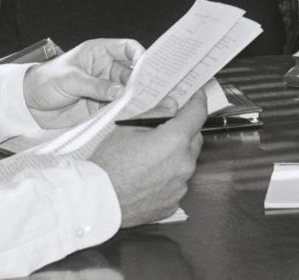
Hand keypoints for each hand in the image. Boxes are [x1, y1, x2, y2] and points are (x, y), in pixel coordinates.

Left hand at [23, 38, 143, 128]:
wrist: (30, 102)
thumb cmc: (45, 81)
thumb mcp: (70, 79)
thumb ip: (95, 85)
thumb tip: (119, 91)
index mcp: (99, 52)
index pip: (126, 48)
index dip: (140, 55)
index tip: (148, 67)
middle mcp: (105, 69)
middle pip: (132, 72)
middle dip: (142, 81)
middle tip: (150, 93)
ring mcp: (105, 88)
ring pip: (128, 91)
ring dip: (136, 99)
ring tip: (145, 107)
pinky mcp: (101, 106)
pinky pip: (118, 108)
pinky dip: (125, 112)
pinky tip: (133, 116)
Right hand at [90, 89, 206, 226]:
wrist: (100, 199)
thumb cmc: (110, 162)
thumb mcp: (127, 128)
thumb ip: (155, 114)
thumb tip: (171, 106)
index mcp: (174, 140)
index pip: (197, 114)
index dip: (198, 101)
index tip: (197, 95)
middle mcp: (184, 163)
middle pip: (195, 139)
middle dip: (185, 130)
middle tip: (165, 126)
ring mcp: (181, 185)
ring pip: (186, 162)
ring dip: (176, 154)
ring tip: (150, 154)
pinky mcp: (174, 202)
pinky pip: (177, 182)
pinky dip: (168, 175)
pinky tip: (148, 174)